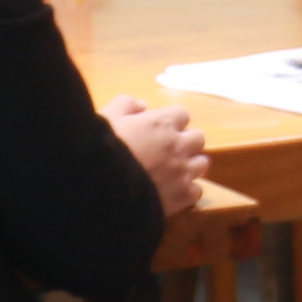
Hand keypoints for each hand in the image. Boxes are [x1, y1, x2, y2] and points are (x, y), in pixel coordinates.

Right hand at [105, 96, 217, 229]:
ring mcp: (182, 172)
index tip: (159, 130)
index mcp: (161, 123)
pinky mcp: (182, 197)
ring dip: (190, 166)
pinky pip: (197, 191)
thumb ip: (126, 104)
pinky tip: (171, 192)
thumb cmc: (99, 150)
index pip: (182, 114)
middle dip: (185, 143)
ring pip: (202, 164)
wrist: (99, 188)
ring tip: (172, 173)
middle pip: (197, 138)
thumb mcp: (106, 117)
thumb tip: (143, 105)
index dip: (171, 122)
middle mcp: (177, 145)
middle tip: (168, 151)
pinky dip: (187, 191)